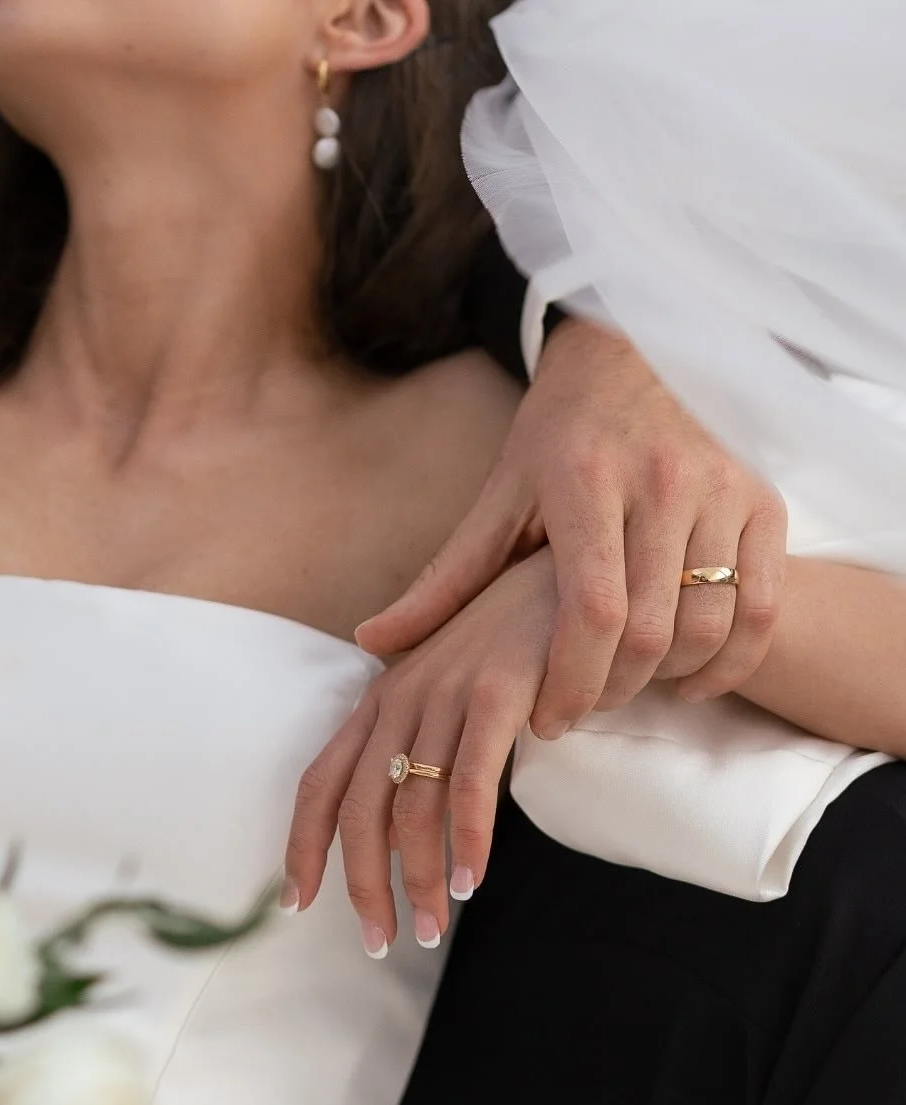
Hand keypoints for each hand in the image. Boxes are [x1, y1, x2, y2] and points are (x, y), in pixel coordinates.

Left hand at [284, 550, 557, 954]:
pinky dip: (467, 840)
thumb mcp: (452, 687)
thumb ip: (421, 738)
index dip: (301, 846)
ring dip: (418, 878)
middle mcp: (399, 695)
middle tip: (381, 941)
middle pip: (357, 808)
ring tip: (434, 928)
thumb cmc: (516, 638)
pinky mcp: (497, 691)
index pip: (320, 782)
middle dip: (363, 884)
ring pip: (411, 806)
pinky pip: (470, 782)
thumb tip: (396, 800)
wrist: (575, 568)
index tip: (296, 905)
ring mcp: (445, 691)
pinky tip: (471, 879)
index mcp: (380, 699)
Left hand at [356, 318, 787, 729]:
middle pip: (650, 630)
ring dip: (668, 678)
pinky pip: (762, 607)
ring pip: (709, 624)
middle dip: (612, 691)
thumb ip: (446, 579)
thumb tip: (372, 642)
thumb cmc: (559, 436)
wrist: (638, 352)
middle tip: (579, 708)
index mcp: (585, 481)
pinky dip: (732, 660)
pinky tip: (690, 678)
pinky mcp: (764, 501)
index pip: (591, 610)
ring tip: (625, 687)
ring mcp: (723, 490)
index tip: (548, 719)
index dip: (572, 680)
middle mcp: (662, 482)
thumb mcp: (499, 497)